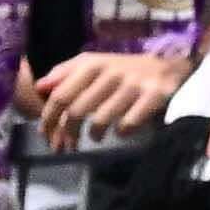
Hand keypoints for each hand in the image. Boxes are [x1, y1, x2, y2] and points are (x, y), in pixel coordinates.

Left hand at [19, 41, 185, 143]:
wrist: (169, 66)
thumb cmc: (124, 69)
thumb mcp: (94, 64)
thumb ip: (65, 73)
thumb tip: (40, 87)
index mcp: (92, 64)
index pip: (61, 94)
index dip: (50, 118)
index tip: (46, 134)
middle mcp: (110, 72)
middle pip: (76, 111)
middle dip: (67, 133)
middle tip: (66, 146)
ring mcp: (132, 85)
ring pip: (100, 120)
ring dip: (94, 134)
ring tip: (95, 137)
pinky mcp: (153, 97)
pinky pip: (128, 124)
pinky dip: (121, 132)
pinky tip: (121, 132)